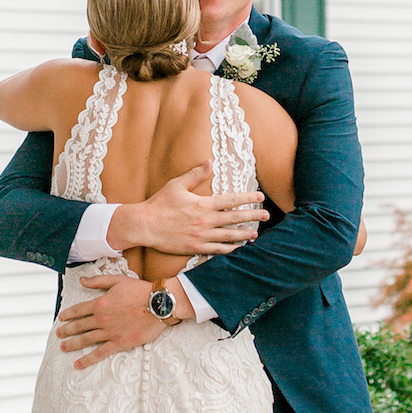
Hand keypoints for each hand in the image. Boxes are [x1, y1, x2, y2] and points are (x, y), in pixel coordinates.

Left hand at [57, 273, 193, 368]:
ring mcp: (109, 332)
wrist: (158, 304)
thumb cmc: (140, 290)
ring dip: (72, 344)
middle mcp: (101, 319)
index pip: (78, 310)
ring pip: (85, 340)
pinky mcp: (119, 343)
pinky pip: (100, 353)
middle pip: (79, 326)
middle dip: (66, 330)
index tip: (61, 318)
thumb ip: (98, 281)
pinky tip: (78, 363)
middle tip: (58, 334)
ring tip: (63, 347)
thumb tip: (82, 280)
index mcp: (100, 303)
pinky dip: (87, 359)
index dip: (68, 314)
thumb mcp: (117, 280)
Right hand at [105, 165, 266, 257]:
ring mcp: (202, 236)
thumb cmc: (159, 204)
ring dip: (244, 234)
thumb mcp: (177, 185)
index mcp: (203, 204)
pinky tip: (238, 248)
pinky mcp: (196, 248)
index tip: (259, 197)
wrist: (145, 225)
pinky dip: (229, 249)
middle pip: (234, 218)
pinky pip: (217, 250)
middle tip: (266, 216)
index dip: (247, 198)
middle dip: (252, 216)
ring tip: (256, 233)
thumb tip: (209, 162)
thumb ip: (195, 174)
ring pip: (229, 236)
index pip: (231, 200)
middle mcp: (205, 221)